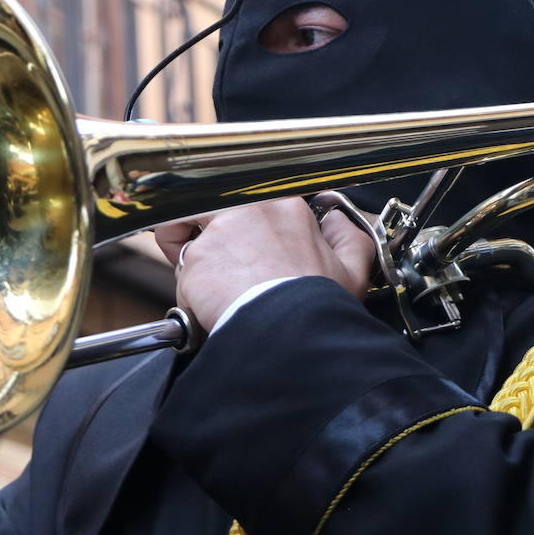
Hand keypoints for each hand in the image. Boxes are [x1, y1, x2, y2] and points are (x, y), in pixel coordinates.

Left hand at [153, 197, 374, 330]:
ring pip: (189, 239)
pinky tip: (208, 311)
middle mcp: (248, 210)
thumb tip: (337, 221)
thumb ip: (348, 238)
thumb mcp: (351, 270)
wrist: (291, 332)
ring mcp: (219, 232)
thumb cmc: (318, 308)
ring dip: (191, 265)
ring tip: (203, 290)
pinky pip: (182, 273)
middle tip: (201, 258)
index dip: (233, 223)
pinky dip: (189, 294)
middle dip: (197, 230)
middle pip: (207, 207)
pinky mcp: (197, 258)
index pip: (243, 202)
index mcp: (284, 208)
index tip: (235, 244)